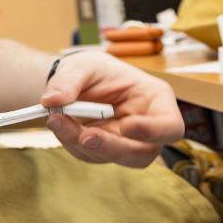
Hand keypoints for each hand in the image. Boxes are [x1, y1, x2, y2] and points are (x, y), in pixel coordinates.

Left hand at [40, 51, 183, 167]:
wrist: (75, 81)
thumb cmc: (91, 69)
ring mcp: (126, 141)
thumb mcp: (81, 65)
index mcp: (155, 99)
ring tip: (58, 120)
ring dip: (83, 144)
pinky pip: (90, 155)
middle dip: (111, 147)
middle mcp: (146, 126)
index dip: (154, 132)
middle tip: (84, 136)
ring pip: (113, 157)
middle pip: (143, 153)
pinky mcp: (104, 149)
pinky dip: (71, 142)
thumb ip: (67, 80)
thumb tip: (52, 100)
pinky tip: (58, 123)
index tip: (127, 126)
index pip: (170, 126)